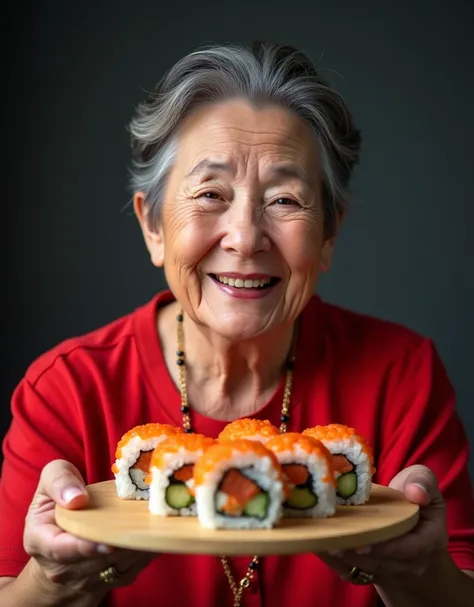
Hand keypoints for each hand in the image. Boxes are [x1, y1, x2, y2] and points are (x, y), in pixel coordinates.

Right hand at [24, 459, 154, 597]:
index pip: (62, 550)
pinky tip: (154, 535)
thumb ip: (59, 480)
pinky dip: (144, 554)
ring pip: (116, 567)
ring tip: (153, 529)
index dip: (86, 547)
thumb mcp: (52, 480)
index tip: (109, 543)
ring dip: (135, 549)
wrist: (63, 536)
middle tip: (143, 531)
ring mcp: (84, 579)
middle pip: (95, 561)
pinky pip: (131, 570)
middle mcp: (60, 567)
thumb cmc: (59, 500)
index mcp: (41, 541)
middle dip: (120, 546)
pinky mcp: (107, 581)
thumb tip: (77, 498)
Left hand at [318, 465, 447, 587]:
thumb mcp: (425, 485)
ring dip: (338, 556)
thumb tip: (416, 493)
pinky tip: (314, 542)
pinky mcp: (367, 571)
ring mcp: (386, 570)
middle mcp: (408, 563)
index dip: (385, 548)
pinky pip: (348, 570)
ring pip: (361, 568)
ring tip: (317, 540)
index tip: (362, 543)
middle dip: (354, 553)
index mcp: (426, 542)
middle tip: (330, 542)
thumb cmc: (417, 501)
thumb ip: (422, 481)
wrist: (416, 535)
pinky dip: (330, 558)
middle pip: (378, 562)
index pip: (407, 550)